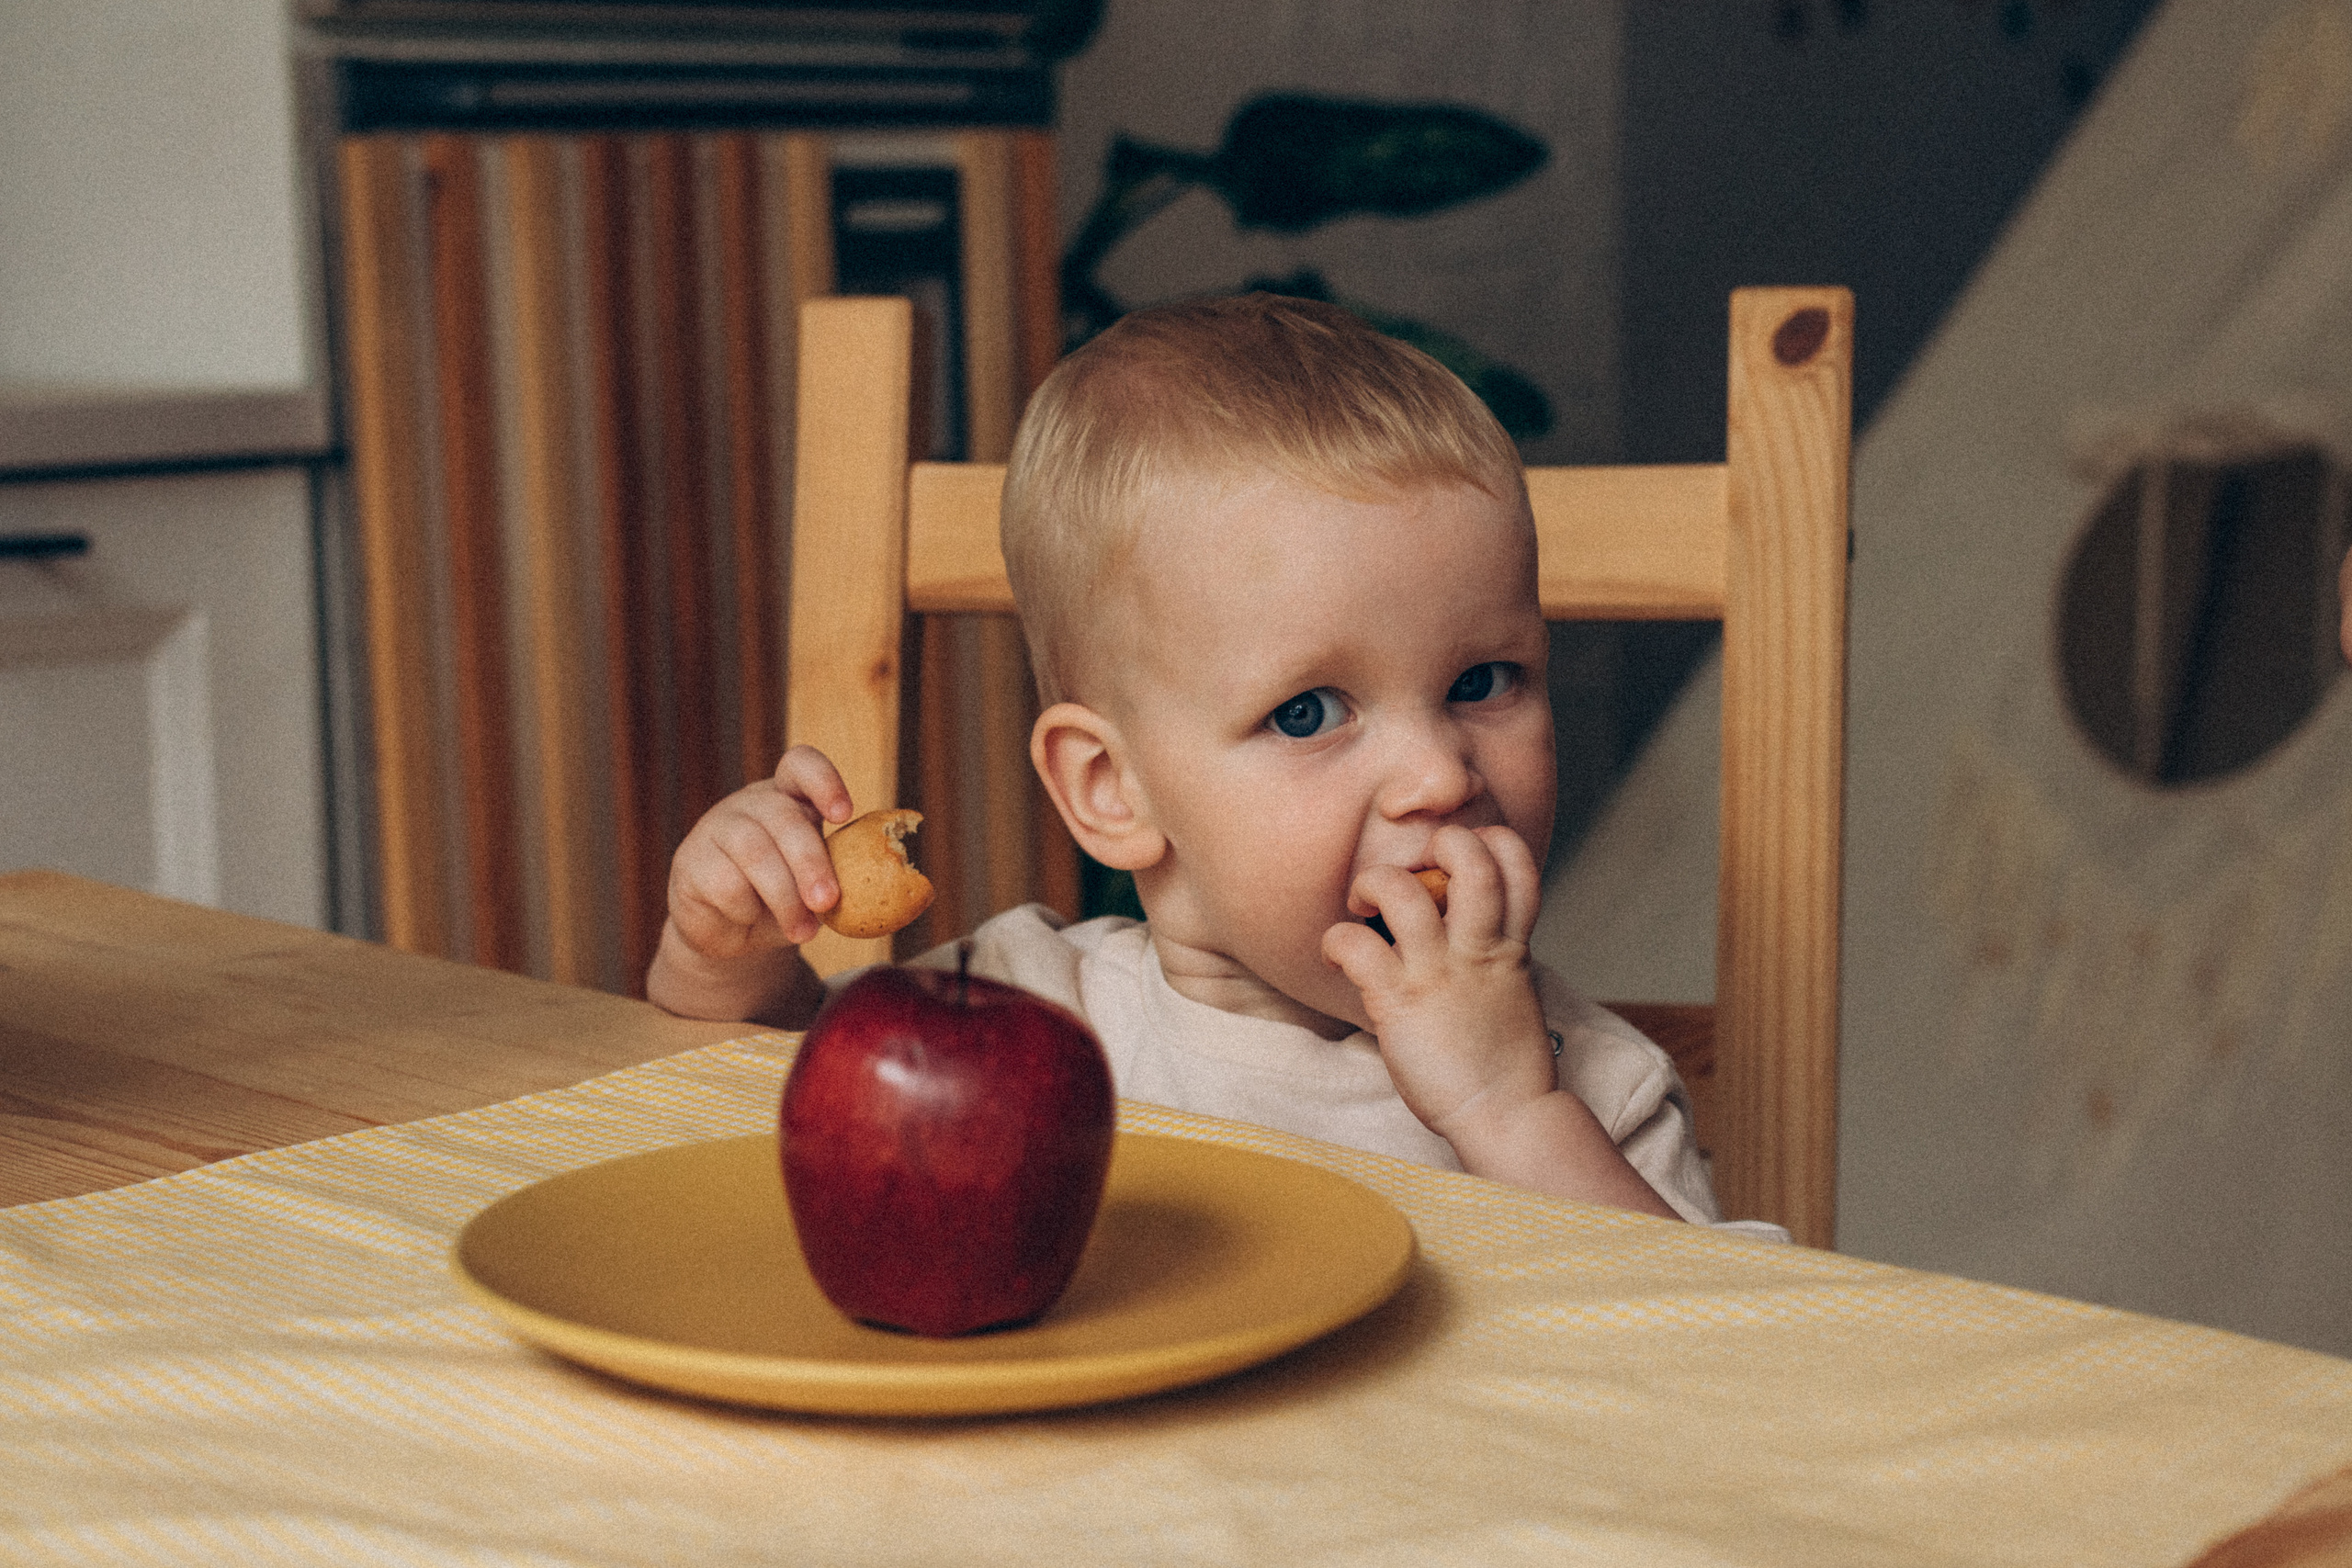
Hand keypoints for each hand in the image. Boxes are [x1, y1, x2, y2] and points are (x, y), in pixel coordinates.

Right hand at [645, 748, 850, 1026]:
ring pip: (754, 853)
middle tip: (829, 902)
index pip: (800, 765)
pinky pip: (725, 884)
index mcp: (788, 798)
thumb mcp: (821, 885)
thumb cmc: (786, 901)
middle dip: (810, 861)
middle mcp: (751, 805)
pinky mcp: (691, 862)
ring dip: (784, 898)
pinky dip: (747, 911)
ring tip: (804, 932)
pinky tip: (752, 922)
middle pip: (782, 817)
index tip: (845, 814)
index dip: (823, 781)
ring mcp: (717, 829)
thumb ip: (852, 877)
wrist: (729, 936)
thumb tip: (915, 890)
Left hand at [1321, 824, 1678, 1217]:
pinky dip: (1336, 941)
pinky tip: (1337, 955)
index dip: (1489, 843)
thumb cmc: (1503, 1062)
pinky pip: (1356, 947)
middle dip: (1437, 843)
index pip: (1515, 862)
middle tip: (1411, 869)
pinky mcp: (1399, 1003)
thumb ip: (1490, 953)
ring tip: (1362, 904)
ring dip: (1373, 883)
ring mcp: (1438, 973)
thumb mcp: (1511, 991)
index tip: (1461, 860)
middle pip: (1470, 858)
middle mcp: (1476, 948)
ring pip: (1403, 891)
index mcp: (1509, 944)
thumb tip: (1460, 929)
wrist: (1506, 1116)